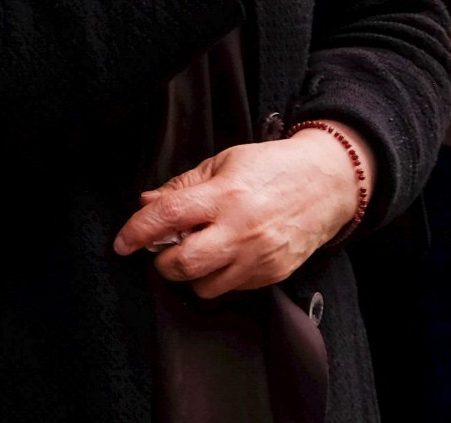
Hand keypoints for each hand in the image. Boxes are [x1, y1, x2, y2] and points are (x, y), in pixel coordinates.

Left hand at [111, 128, 367, 298]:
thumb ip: (183, 185)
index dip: (137, 231)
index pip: (168, 217)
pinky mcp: (273, 274)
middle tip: (163, 249)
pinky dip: (218, 277)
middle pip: (183, 265)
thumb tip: (147, 203)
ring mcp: (259, 256)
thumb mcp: (224, 162)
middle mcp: (241, 230)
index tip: (122, 243)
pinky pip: (231, 288)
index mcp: (224, 195)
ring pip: (205, 287)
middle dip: (163, 262)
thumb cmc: (272, 168)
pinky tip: (223, 256)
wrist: (327, 183)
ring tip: (197, 251)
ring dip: (190, 274)